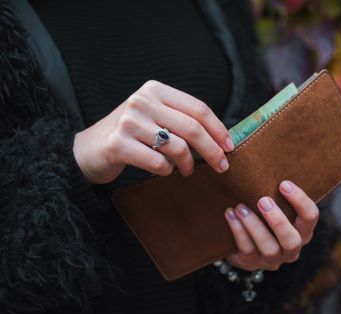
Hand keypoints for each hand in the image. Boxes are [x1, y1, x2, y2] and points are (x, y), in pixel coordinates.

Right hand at [73, 80, 233, 183]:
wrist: (87, 150)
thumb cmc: (130, 136)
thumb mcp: (154, 117)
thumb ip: (180, 120)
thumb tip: (221, 138)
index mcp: (155, 90)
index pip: (198, 108)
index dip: (219, 129)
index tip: (230, 147)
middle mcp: (142, 101)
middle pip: (192, 128)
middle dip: (213, 151)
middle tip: (222, 167)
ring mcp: (128, 122)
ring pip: (177, 147)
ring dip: (188, 164)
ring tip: (186, 170)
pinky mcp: (118, 144)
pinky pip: (158, 163)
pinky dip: (166, 171)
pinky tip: (163, 171)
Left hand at [224, 180, 318, 270]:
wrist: (243, 240)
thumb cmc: (264, 214)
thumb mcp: (276, 204)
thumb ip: (277, 191)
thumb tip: (272, 154)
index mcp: (303, 230)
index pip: (311, 217)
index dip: (300, 201)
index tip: (283, 184)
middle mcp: (292, 248)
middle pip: (292, 240)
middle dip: (277, 220)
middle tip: (263, 200)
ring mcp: (273, 259)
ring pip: (269, 248)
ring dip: (254, 226)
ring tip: (240, 207)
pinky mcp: (252, 264)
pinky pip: (247, 250)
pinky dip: (238, 231)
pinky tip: (230, 214)